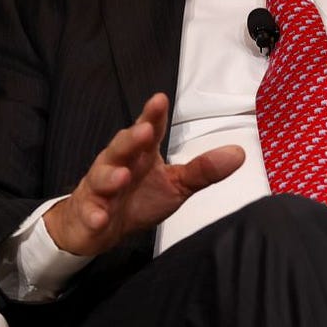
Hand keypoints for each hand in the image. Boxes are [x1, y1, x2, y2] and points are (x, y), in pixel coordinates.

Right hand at [43, 92, 243, 256]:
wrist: (98, 227)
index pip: (147, 130)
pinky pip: (89, 213)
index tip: (160, 100)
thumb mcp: (176, 185)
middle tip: (143, 132)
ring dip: (110, 177)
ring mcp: (99, 189)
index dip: (152, 115)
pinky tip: (100, 217)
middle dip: (130, 139)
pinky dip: (93, 215)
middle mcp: (118, 165)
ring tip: (122, 177)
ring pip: (101, 178)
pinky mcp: (88, 213)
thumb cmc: (139, 198)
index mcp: (141, 155)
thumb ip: (203, 170)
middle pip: (121, 147)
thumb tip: (238, 153)